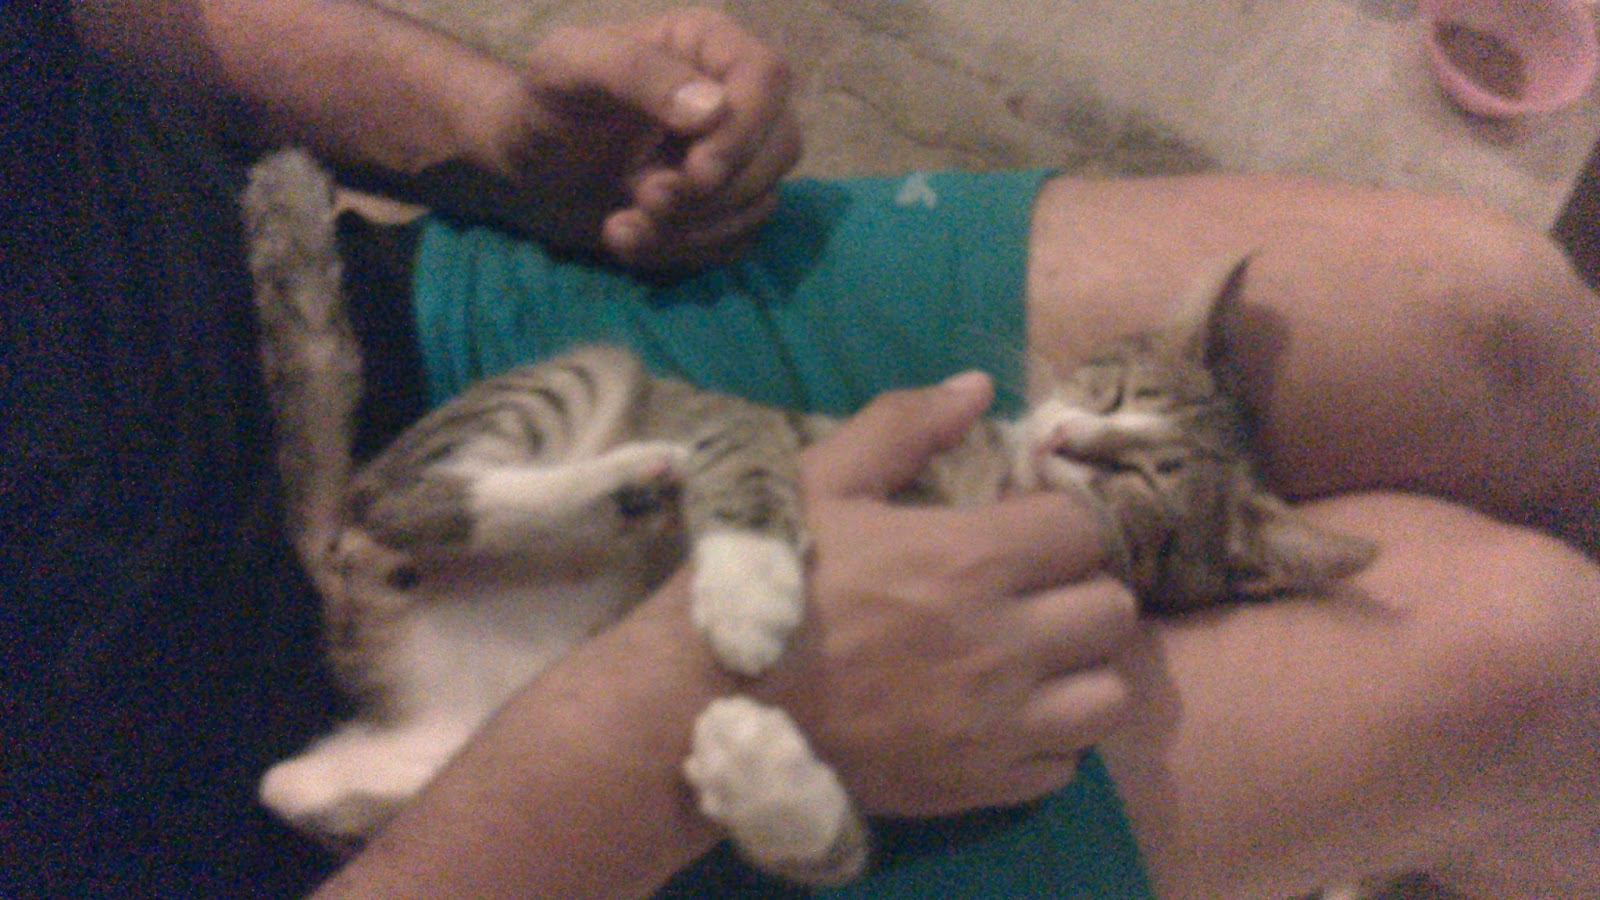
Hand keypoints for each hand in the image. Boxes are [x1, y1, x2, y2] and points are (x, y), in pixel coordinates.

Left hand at [468, 9, 800, 270]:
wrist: (524, 168)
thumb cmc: (543, 104)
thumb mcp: (568, 67)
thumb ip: (635, 71)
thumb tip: (712, 111)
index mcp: (707, 47)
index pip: (768, 78)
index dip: (745, 130)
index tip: (697, 171)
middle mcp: (733, 99)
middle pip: (780, 146)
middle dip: (716, 191)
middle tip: (646, 198)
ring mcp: (734, 159)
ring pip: (761, 202)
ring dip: (692, 228)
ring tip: (622, 222)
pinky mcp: (721, 210)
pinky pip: (735, 241)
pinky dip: (682, 251)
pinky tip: (628, 238)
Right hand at [761, 374, 1138, 816]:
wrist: (708, 704)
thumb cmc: (768, 581)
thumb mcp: (822, 481)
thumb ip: (904, 426)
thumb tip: (979, 387)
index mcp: (971, 559)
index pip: (1084, 530)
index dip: (1058, 522)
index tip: (1023, 528)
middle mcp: (1004, 644)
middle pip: (1112, 610)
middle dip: (1078, 590)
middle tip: (1032, 592)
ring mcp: (998, 724)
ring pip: (1108, 695)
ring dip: (1079, 670)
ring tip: (1034, 660)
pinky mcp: (981, 786)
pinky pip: (1065, 764)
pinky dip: (1047, 739)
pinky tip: (1002, 716)